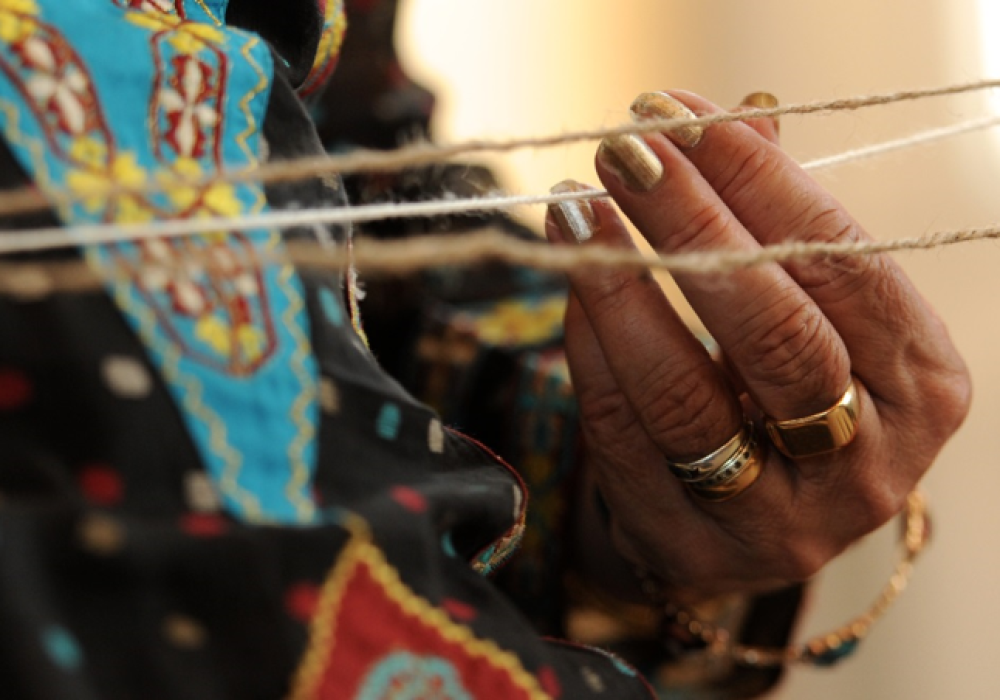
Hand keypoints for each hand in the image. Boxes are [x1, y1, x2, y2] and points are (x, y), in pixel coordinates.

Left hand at [546, 90, 969, 596]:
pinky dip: (589, 350)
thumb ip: (782, 224)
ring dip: (620, 288)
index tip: (683, 118)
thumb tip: (728, 120)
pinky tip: (572, 285)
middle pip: (773, 335)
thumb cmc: (788, 391)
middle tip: (623, 153)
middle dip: (689, 227)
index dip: (759, 185)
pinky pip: (623, 435)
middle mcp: (867, 464)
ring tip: (573, 210)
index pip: (844, 267)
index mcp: (921, 385)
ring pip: (685, 396)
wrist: (753, 519)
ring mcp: (778, 521)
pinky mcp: (690, 547)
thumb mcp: (814, 312)